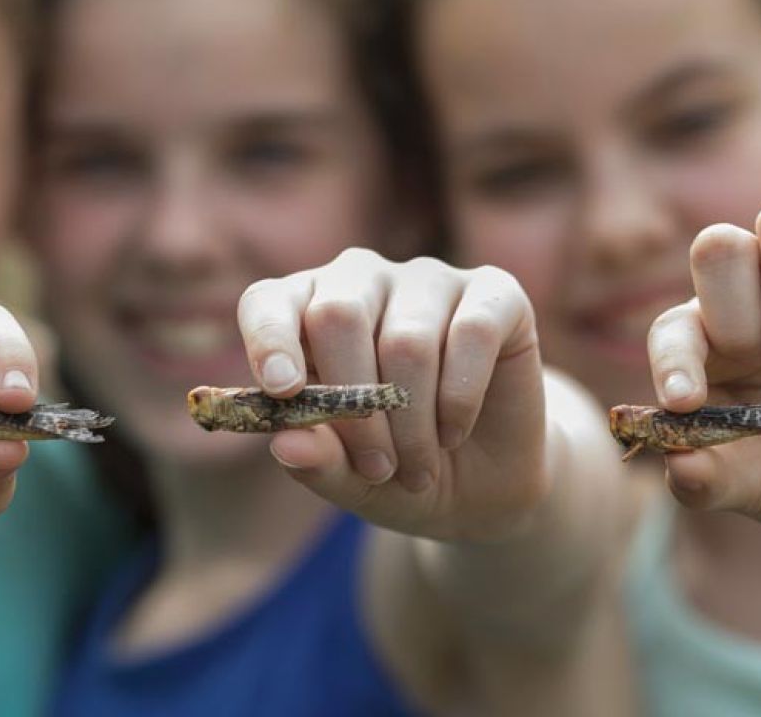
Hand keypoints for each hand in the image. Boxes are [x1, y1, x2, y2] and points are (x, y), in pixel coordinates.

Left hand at [238, 249, 549, 541]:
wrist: (485, 481)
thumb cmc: (397, 469)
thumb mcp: (352, 482)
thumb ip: (317, 461)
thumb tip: (284, 444)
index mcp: (305, 312)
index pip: (267, 302)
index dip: (269, 340)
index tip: (282, 390)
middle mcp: (362, 280)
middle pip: (337, 316)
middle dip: (354, 407)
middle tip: (376, 468)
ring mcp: (427, 278)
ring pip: (406, 339)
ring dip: (412, 421)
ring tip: (417, 468)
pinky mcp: (493, 291)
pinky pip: (471, 332)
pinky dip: (460, 397)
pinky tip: (454, 431)